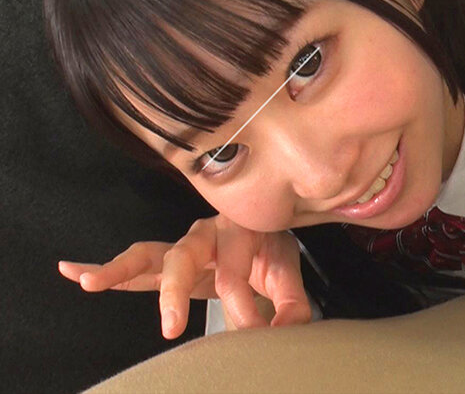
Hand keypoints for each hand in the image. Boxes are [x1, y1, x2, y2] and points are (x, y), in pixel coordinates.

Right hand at [58, 214, 311, 338]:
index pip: (233, 274)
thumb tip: (286, 329)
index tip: (255, 332)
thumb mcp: (286, 270)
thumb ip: (291, 299)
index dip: (244, 306)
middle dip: (175, 291)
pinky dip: (104, 270)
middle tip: (171, 326)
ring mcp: (181, 247)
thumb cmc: (268, 250)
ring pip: (147, 256)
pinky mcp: (165, 262)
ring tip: (90, 281)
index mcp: (237, 231)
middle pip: (183, 256)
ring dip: (118, 270)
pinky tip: (73, 272)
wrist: (259, 234)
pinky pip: (132, 266)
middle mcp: (204, 234)